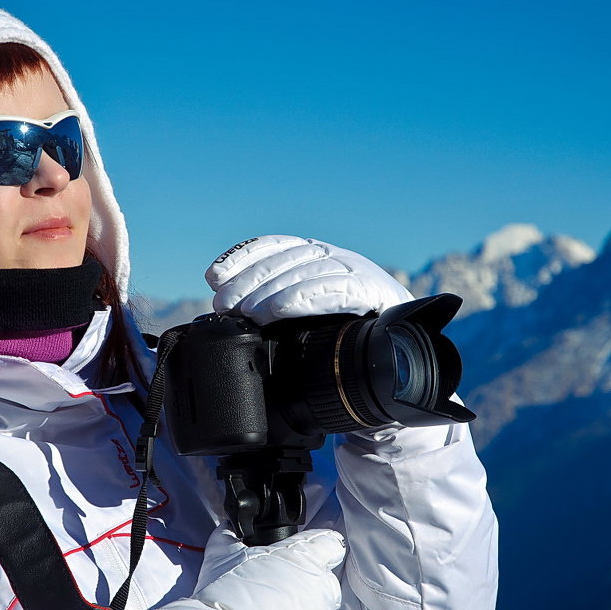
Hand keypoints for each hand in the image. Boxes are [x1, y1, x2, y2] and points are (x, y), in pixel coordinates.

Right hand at [140, 526, 348, 609]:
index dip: (319, 551)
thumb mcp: (221, 556)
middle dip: (307, 593)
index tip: (307, 560)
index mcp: (305, 557)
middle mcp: (324, 587)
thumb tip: (229, 527)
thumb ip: (230, 537)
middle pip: (326, 585)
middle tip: (278, 604)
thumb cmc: (223, 599)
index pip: (330, 544)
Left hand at [205, 235, 412, 324]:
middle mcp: (334, 258)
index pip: (274, 246)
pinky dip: (304, 297)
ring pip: (307, 270)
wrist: (396, 363)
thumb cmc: (342, 344)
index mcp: (314, 259)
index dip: (242, 257)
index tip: (214, 276)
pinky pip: (337, 288)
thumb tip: (226, 311)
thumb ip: (269, 314)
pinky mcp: (375, 291)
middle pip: (286, 258)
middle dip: (249, 279)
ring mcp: (356, 271)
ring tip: (247, 312)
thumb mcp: (299, 326)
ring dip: (271, 290)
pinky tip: (279, 310)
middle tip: (224, 304)